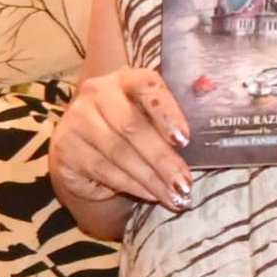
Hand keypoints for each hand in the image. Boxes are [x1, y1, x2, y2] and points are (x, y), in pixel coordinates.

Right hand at [51, 68, 193, 212]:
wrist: (85, 151)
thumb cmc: (131, 134)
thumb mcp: (152, 121)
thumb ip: (171, 125)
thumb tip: (211, 149)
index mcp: (125, 79)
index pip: (146, 86)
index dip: (166, 112)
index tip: (185, 139)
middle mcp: (96, 93)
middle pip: (131, 126)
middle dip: (162, 158)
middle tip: (185, 183)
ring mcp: (76, 119)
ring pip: (118, 152)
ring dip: (151, 179)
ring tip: (175, 197)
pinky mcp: (65, 147)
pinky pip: (103, 169)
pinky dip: (131, 185)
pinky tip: (151, 195)